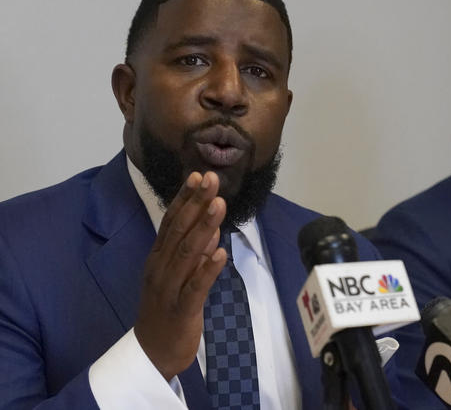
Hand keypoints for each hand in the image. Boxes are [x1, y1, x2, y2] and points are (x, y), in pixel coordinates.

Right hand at [134, 171, 227, 380]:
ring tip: (219, 205)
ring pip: (188, 253)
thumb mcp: (178, 276)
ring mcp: (169, 288)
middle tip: (211, 179)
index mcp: (158, 258)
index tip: (198, 175)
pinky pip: (196, 286)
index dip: (185, 198)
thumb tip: (211, 230)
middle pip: (179, 230)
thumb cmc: (167, 310)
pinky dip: (208, 268)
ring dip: (204, 227)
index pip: (171, 221)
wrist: (152, 353)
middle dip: (196, 203)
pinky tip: (221, 252)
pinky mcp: (181, 309)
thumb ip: (193, 254)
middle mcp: (160, 268)